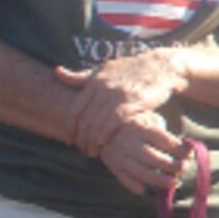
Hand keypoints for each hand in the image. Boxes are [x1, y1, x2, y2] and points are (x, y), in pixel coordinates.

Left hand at [55, 48, 186, 154]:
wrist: (162, 66)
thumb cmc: (132, 69)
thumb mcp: (105, 69)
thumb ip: (81, 76)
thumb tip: (57, 72)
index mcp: (94, 81)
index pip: (74, 109)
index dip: (70, 127)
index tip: (71, 138)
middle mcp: (103, 87)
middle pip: (84, 119)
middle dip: (80, 137)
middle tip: (81, 149)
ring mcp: (117, 95)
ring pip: (96, 123)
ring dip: (91, 140)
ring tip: (92, 151)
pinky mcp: (132, 102)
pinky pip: (112, 123)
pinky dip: (104, 135)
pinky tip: (103, 143)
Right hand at [98, 111, 189, 196]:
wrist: (103, 128)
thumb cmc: (137, 125)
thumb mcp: (150, 121)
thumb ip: (166, 135)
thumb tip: (186, 150)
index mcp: (141, 128)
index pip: (164, 141)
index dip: (180, 150)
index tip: (190, 155)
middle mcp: (130, 143)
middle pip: (154, 158)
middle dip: (172, 165)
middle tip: (184, 168)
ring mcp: (120, 156)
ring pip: (141, 172)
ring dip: (159, 180)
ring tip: (175, 183)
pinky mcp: (113, 166)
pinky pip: (124, 179)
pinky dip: (134, 186)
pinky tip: (145, 190)